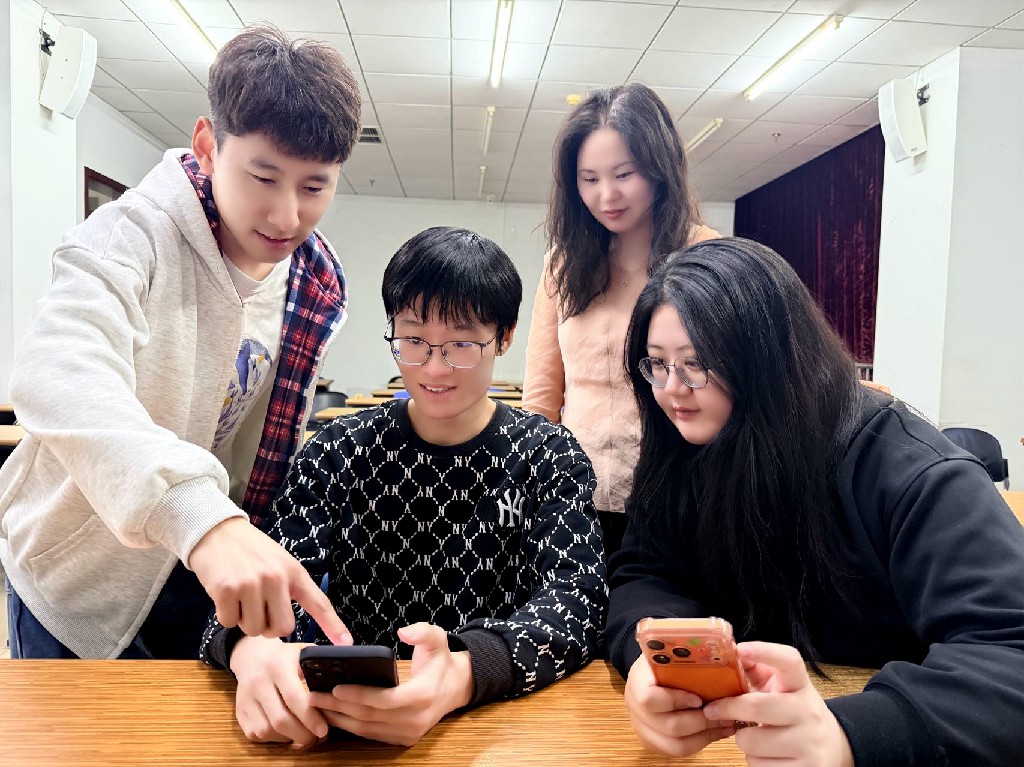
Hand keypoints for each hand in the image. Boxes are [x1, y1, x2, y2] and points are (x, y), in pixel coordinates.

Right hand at [189, 517, 350, 642]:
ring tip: (242, 597)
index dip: (334, 626)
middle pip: (282, 629)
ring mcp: (251, 583)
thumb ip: (290, 588)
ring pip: (254, 629)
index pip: (319, 603)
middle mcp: (276, 578)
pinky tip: (226, 595)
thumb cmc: (251, 551)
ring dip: (245, 621)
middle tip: (259, 610)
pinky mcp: (227, 589)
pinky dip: (226, 615)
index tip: (347, 644)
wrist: (217, 531)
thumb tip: (289, 626)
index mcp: (294, 572)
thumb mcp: (280, 562)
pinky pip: (229, 622)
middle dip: (269, 628)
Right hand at [230, 636, 328, 747]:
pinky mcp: (239, 712)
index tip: (324, 729)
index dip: (311, 717)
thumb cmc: (286, 657)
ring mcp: (246, 699)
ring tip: (304, 735)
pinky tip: (287, 732)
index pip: (294, 697)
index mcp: (278, 666)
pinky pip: (256, 735)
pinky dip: (274, 739)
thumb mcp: (304, 652)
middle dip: (302, 734)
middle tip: (317, 737)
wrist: (252, 656)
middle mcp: (258, 682)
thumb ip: (322, 665)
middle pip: (280, 720)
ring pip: (267, 730)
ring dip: (289, 738)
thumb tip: (348, 675)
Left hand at [308, 623, 474, 746]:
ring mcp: (410, 733)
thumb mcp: (438, 639)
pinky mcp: (404, 739)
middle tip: (314, 696)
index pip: (385, 700)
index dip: (358, 695)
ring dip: (340, 720)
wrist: (457, 687)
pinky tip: (334, 716)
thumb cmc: (441, 661)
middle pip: (370, 717)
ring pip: (367, 730)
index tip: (336, 687)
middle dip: (339, 707)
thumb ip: (422, 632)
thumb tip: (403, 631)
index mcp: (423, 695)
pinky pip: (372, 735)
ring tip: (317, 707)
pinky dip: (351, 727)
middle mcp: (416, 719)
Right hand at [623, 653, 736, 756]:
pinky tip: (716, 731)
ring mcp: (642, 727)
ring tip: (725, 725)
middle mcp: (635, 707)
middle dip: (701, 722)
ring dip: (704, 736)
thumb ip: (689, 654)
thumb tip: (729, 652)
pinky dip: (700, 743)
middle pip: (668, 726)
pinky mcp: (652, 741)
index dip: (675, 701)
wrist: (650, 672)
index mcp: (637, 680)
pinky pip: (678, 751)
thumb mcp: (673, 651)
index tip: (698, 698)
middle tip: (724, 714)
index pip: (649, 698)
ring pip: (675, 745)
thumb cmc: (666, 660)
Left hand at [702, 642, 854, 766]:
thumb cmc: (794, 712)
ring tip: (756, 736)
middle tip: (714, 710)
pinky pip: (758, 766)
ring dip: (743, 740)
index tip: (740, 649)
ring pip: (751, 741)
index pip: (790, 661)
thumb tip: (730, 655)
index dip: (765, 651)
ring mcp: (810, 744)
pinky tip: (768, 755)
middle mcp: (809, 712)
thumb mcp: (783, 688)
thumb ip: (757, 671)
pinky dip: (755, 760)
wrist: (832, 747)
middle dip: (728, 709)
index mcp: (801, 686)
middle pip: (757, 706)